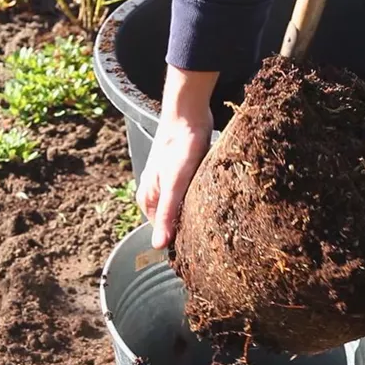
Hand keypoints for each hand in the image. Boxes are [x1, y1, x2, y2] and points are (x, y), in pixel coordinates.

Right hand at [136, 65, 218, 249]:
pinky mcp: (184, 174)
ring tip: (216, 220)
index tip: (199, 251)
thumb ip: (166, 215)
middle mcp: (156, 194)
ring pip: (184, 208)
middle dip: (190, 229)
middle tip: (212, 237)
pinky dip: (202, 200)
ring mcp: (169, 184)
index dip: (180, 242)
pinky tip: (215, 201)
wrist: (188, 114)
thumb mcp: (174, 185)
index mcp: (147, 200)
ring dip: (198, 214)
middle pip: (173, 221)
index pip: (162, 233)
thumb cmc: (179, 148)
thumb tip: (158, 247)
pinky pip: (192, 195)